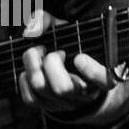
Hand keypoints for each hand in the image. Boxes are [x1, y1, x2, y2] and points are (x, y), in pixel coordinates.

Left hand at [17, 9, 128, 124]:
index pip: (105, 80)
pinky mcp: (46, 106)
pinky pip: (29, 97)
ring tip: (39, 53)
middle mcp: (84, 94)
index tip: (79, 57)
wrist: (74, 77)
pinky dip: (24, 79)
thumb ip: (48, 21)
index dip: (92, 71)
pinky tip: (31, 68)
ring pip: (41, 88)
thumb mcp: (67, 31)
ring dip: (33, 64)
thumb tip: (31, 29)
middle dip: (51, 63)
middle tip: (54, 51)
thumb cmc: (72, 49)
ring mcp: (64, 103)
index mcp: (101, 76)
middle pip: (62, 88)